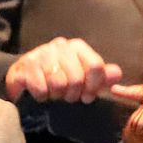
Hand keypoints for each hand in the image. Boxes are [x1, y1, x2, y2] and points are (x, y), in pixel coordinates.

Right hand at [6, 38, 128, 103]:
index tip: (87, 95)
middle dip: (73, 94)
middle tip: (67, 95)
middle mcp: (60, 46)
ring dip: (57, 95)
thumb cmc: (59, 77)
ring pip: (59, 84)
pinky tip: (41, 91)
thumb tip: (117, 74)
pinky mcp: (26, 65)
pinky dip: (42, 96)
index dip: (94, 86)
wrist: (25, 76)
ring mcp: (41, 53)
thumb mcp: (83, 78)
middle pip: (77, 78)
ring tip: (54, 92)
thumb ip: (101, 77)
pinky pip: (41, 89)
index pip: (95, 66)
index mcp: (77, 46)